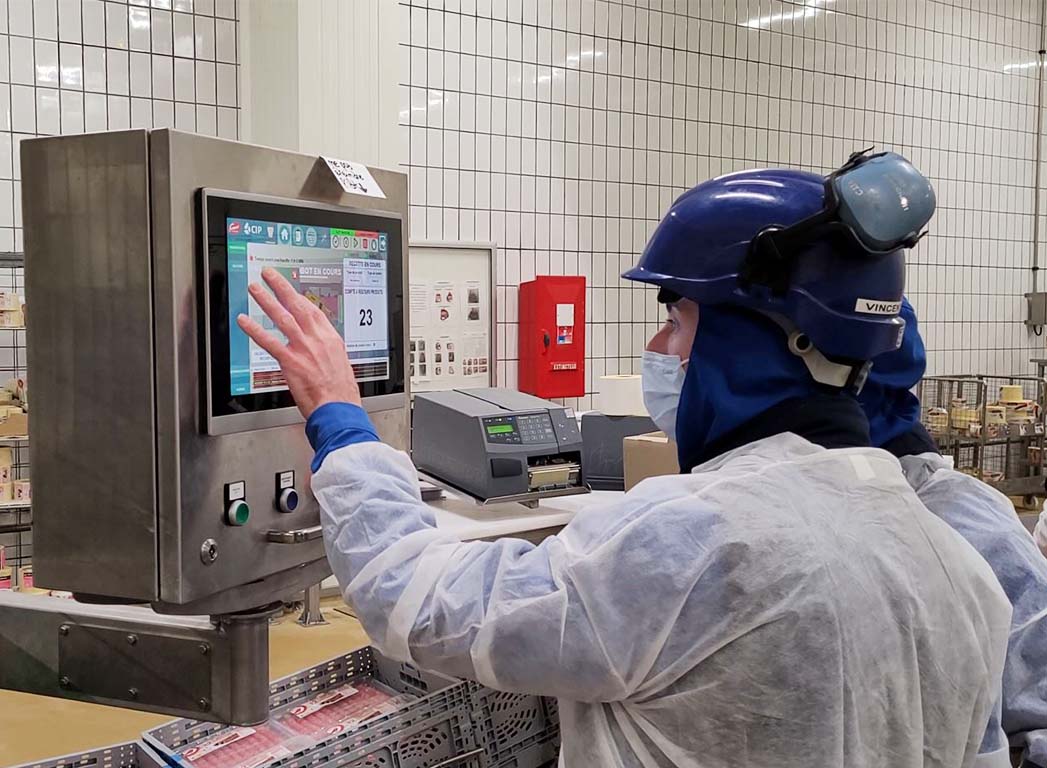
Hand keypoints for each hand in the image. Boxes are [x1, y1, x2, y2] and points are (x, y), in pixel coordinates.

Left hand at [236, 267, 361, 417]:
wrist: (339, 408)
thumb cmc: (341, 393)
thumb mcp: (340, 364)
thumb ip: (327, 351)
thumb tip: (320, 348)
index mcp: (331, 339)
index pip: (313, 311)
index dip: (300, 297)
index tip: (290, 289)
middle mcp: (317, 339)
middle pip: (297, 306)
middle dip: (282, 287)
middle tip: (269, 275)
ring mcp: (304, 349)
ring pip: (282, 318)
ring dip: (266, 301)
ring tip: (255, 289)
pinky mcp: (291, 362)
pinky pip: (269, 342)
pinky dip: (255, 330)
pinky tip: (244, 321)